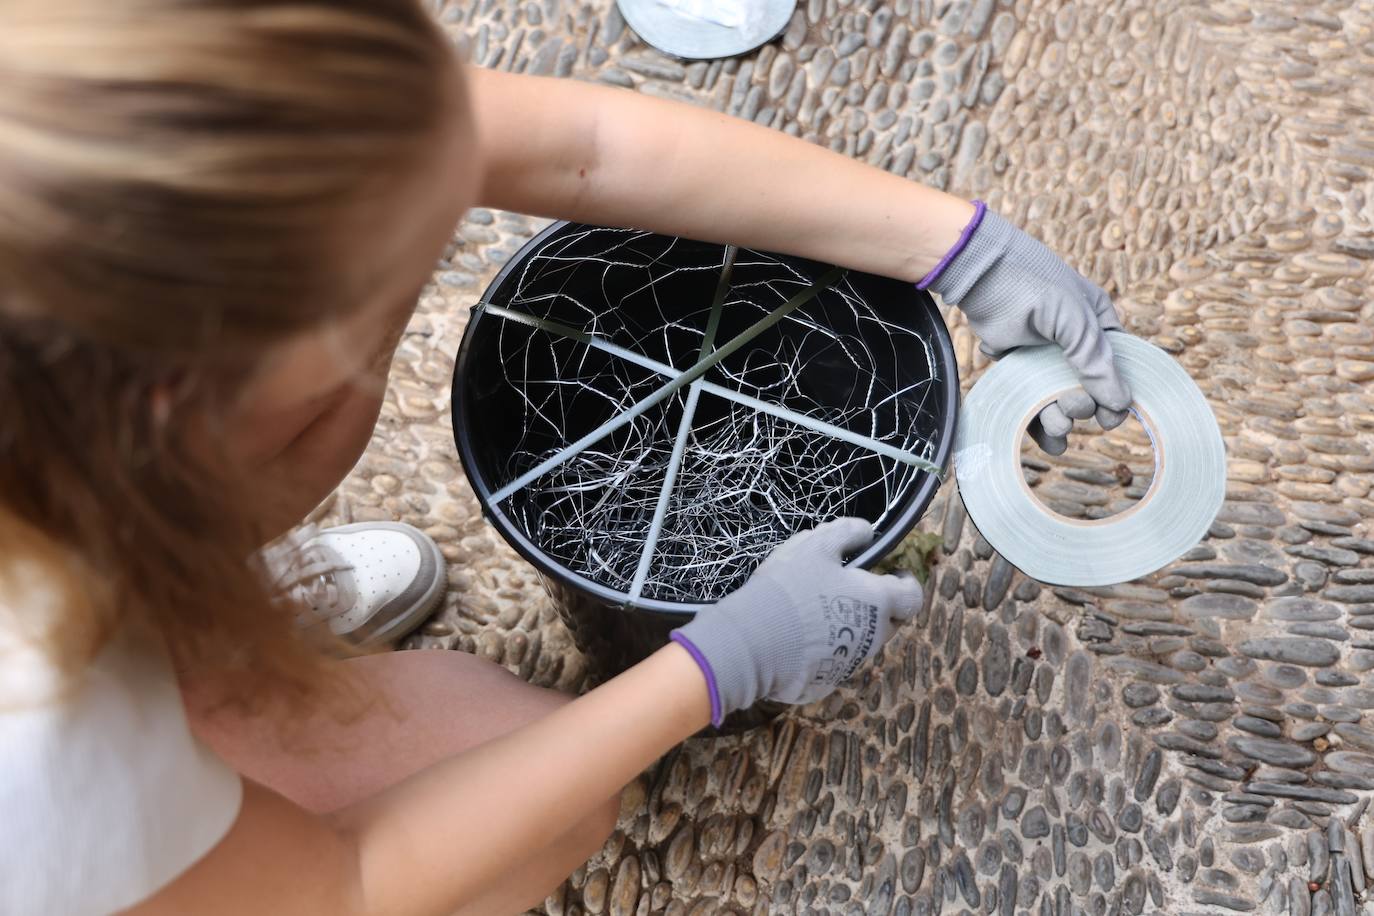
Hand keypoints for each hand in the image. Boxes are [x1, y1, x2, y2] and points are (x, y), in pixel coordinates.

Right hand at [670, 518, 922, 724]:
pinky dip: (823, 650)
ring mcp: (850, 664)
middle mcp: (873, 638)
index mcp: (878, 602)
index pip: (913, 597)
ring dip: (850, 628)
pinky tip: (797, 639)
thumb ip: (848, 533)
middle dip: (878, 606)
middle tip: (850, 590)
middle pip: (890, 622)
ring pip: (861, 643)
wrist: (753, 642)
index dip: (906, 583)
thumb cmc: (790, 587)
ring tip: (816, 613)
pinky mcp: (826, 683)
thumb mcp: (816, 545)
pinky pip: (833, 662)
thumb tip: (868, 533)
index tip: (891, 573)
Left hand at [925, 205, 1132, 454]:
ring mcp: (1045, 357)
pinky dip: (1039, 421)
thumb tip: (1120, 403)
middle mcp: (1074, 344)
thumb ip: (1095, 361)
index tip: (1112, 416)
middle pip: (1088, 390)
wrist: (981, 274)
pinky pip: (1032, 400)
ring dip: (1061, 418)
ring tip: (1055, 425)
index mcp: (1098, 326)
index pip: (1118, 367)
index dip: (1117, 393)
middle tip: (1071, 406)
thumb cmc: (1035, 285)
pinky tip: (1047, 440)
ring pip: (1060, 399)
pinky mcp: (1018, 367)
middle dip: (1082, 406)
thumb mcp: (1075, 321)